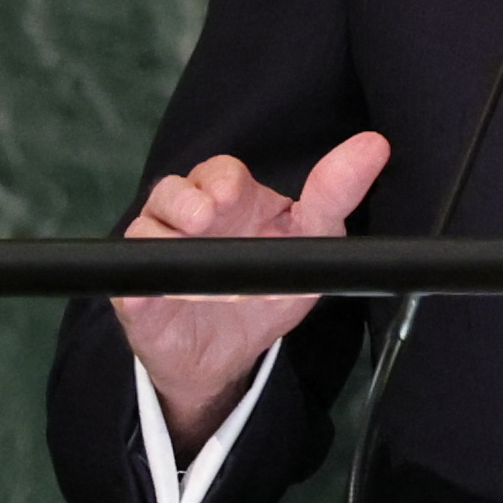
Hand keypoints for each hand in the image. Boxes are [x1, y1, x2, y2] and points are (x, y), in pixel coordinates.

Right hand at [113, 132, 390, 450]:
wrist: (228, 356)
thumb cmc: (267, 287)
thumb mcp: (311, 243)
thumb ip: (335, 197)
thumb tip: (375, 146)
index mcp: (227, 200)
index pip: (218, 172)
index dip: (220, 179)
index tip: (230, 193)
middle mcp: (186, 219)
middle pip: (172, 191)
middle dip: (185, 199)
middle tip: (206, 216)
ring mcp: (160, 256)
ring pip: (144, 227)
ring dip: (159, 232)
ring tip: (186, 240)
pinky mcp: (138, 296)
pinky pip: (127, 284)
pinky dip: (136, 285)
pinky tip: (150, 293)